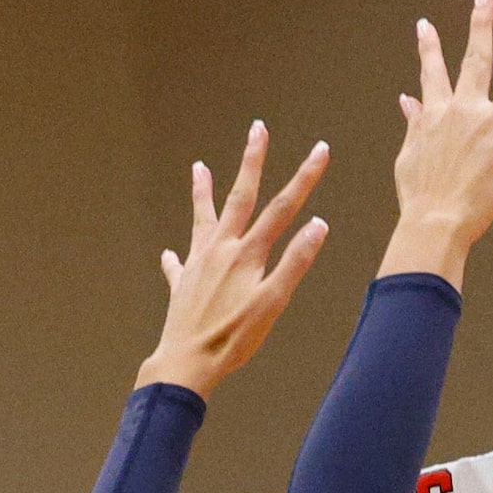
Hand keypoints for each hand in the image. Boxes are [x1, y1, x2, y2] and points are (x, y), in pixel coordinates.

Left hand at [139, 121, 330, 399]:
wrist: (185, 362)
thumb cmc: (233, 338)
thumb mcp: (272, 303)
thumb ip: (295, 262)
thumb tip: (318, 225)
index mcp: (247, 253)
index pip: (283, 207)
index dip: (304, 178)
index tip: (320, 150)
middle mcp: (220, 249)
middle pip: (240, 196)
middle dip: (252, 161)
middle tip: (257, 130)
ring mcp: (198, 264)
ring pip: (202, 218)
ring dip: (203, 192)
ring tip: (199, 168)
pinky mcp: (181, 284)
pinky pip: (178, 264)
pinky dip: (177, 257)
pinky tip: (171, 254)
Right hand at [380, 0, 492, 287]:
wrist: (433, 222)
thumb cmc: (419, 197)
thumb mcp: (409, 156)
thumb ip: (413, 125)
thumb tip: (405, 101)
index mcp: (436, 113)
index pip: (431, 72)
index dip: (428, 48)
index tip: (425, 25)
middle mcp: (465, 109)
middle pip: (477, 57)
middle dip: (481, 22)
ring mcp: (492, 123)